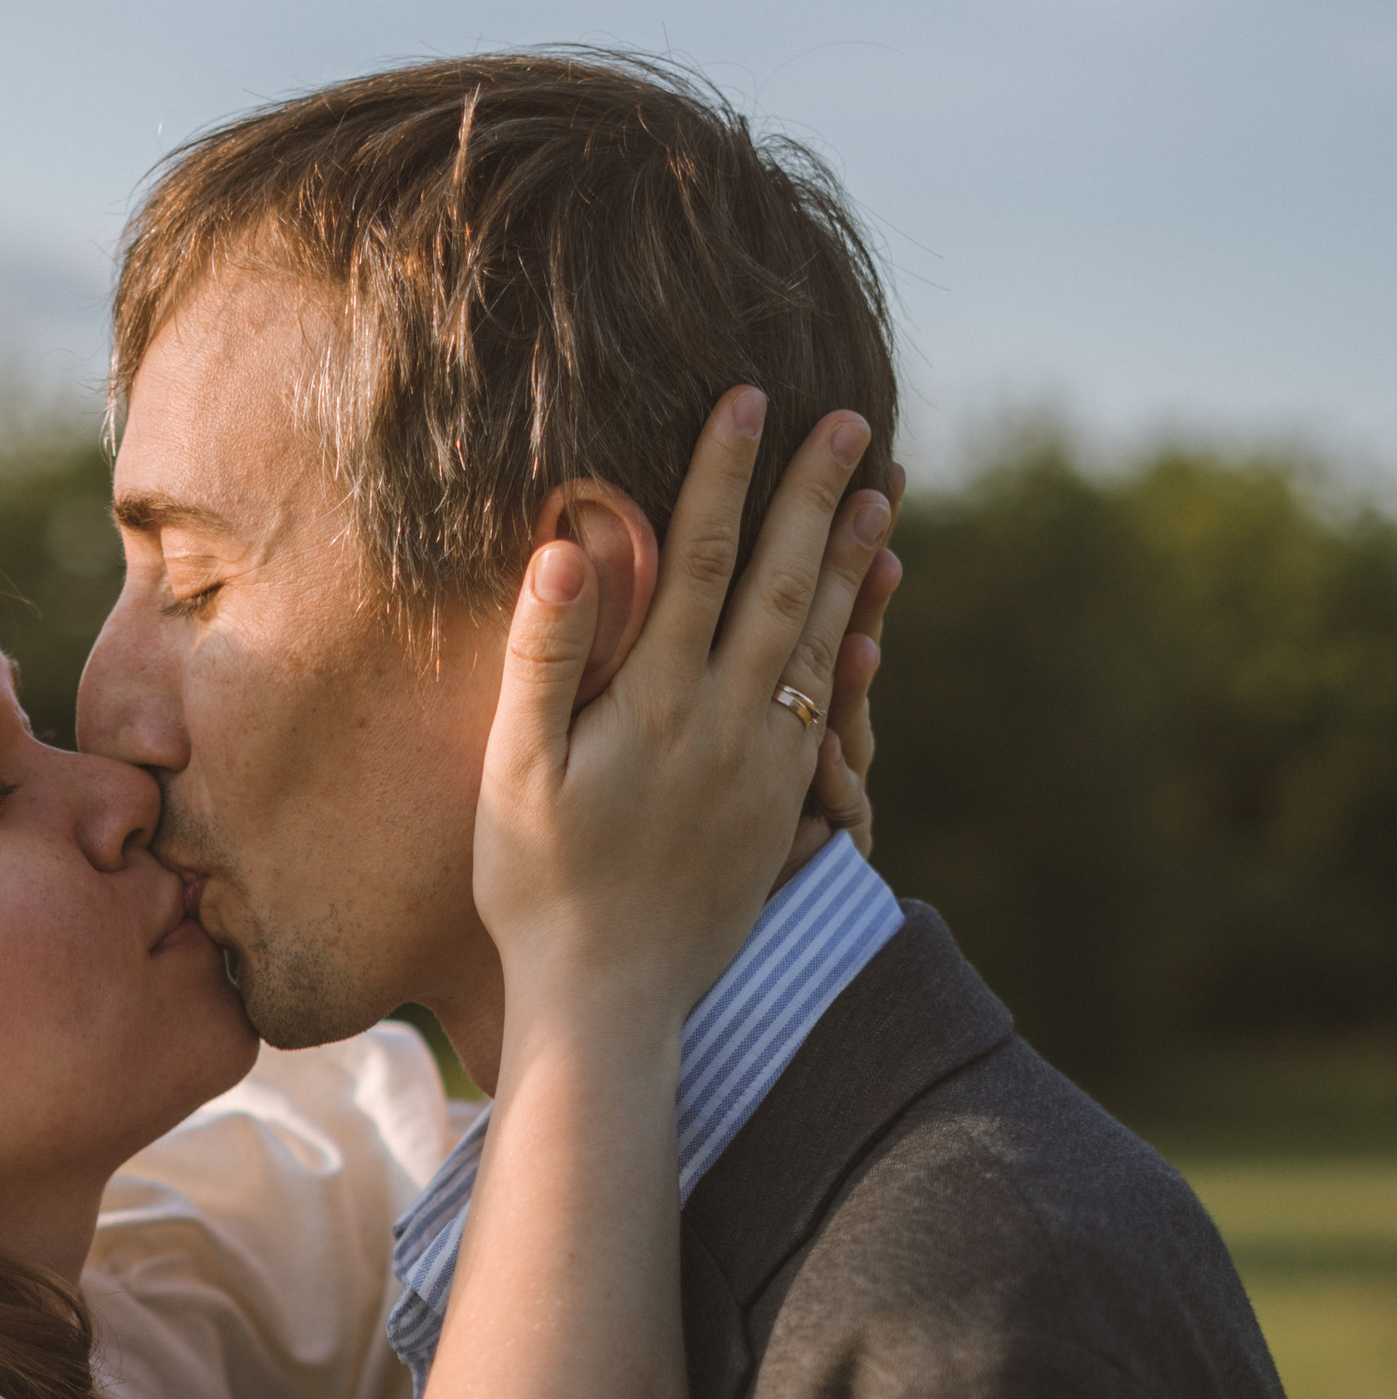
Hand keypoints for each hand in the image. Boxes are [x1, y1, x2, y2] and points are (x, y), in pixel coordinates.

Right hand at [473, 393, 893, 1019]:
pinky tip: (868, 628)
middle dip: (817, 496)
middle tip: (853, 421)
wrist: (609, 999)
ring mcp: (764, 768)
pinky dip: (854, 656)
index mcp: (656, 702)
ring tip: (882, 495)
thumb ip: (545, 657)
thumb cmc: (538, 885)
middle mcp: (725, 725)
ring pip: (820, 642)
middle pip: (785, 584)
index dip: (726, 474)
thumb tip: (566, 548)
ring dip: (853, 563)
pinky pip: (829, 714)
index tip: (750, 399)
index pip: (702, 559)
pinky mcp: (781, 810)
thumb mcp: (516, 770)